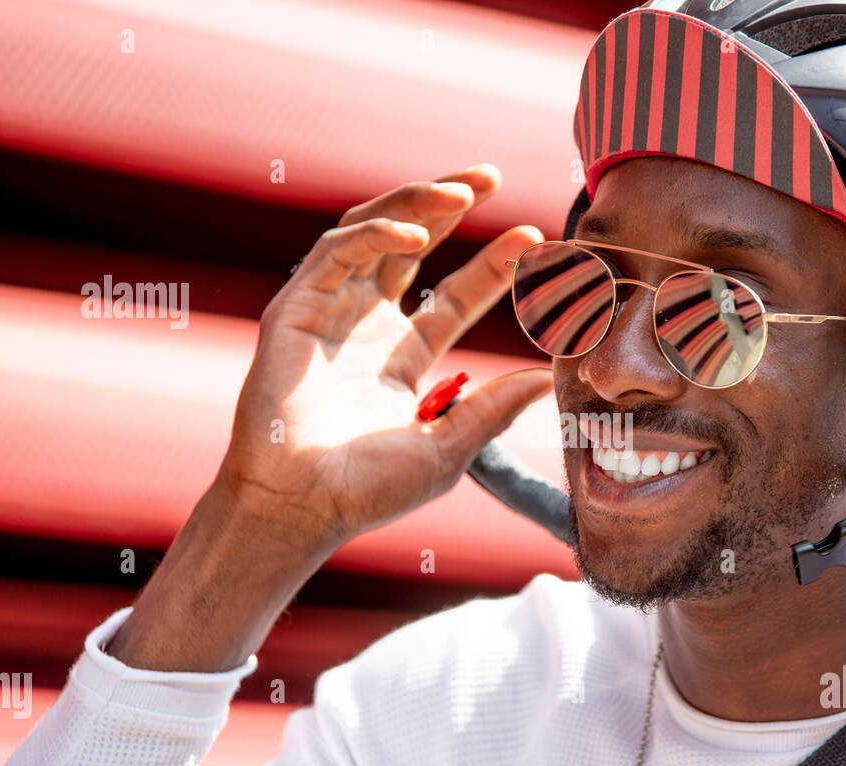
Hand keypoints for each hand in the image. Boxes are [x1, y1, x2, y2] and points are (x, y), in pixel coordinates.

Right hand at [220, 163, 552, 552]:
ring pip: (372, 233)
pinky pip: (336, 253)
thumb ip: (494, 409)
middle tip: (491, 178)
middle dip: (448, 206)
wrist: (302, 507)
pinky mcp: (296, 310)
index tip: (534, 240)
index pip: (454, 296)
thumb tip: (549, 379)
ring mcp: (330, 314)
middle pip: (412, 246)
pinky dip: (374, 235)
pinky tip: (416, 234)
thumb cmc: (368, 490)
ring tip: (463, 191)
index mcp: (402, 358)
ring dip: (415, 204)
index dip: (492, 265)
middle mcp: (366, 327)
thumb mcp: (449, 446)